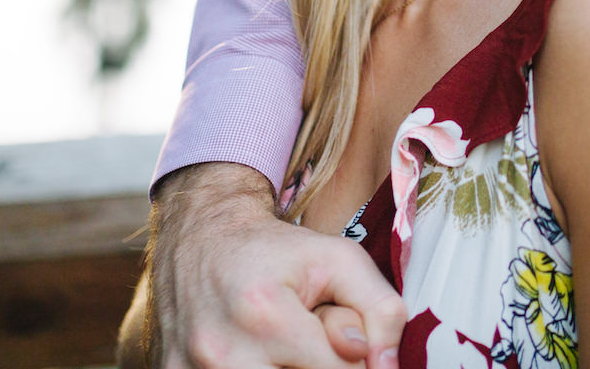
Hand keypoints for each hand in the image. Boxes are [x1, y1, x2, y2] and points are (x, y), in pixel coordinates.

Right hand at [147, 162, 406, 368]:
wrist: (201, 235)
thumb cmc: (276, 250)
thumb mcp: (339, 258)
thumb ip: (379, 309)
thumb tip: (388, 366)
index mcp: (266, 316)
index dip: (356, 359)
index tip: (344, 335)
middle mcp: (223, 352)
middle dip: (319, 368)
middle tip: (308, 342)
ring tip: (282, 348)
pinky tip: (256, 353)